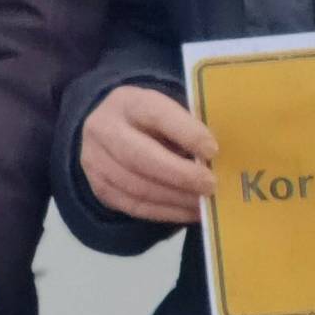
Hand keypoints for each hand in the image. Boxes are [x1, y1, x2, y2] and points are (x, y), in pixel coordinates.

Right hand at [80, 84, 216, 223]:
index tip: (212, 150)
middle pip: (138, 155)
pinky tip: (189, 212)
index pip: (156, 115)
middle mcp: (104, 128)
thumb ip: (189, 129)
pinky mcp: (99, 187)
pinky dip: (166, 212)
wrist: (110, 131)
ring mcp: (96, 160)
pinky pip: (134, 206)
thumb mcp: (168, 112)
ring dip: (176, 198)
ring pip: (137, 186)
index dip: (185, 132)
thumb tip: (218, 159)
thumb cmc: (154, 123)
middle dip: (179, 174)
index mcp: (128, 102)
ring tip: (204, 203)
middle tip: (210, 185)